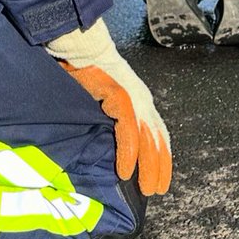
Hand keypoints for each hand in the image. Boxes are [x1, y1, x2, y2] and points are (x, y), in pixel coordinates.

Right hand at [45, 17, 171, 195]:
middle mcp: (142, 99)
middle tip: (157, 191)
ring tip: (146, 188)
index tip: (161, 180)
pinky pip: (128, 129)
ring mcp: (134, 97)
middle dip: (159, 166)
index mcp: (140, 101)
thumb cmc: (84, 75)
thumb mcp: (102, 104)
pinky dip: (128, 152)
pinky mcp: (120, 95)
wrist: (77, 48)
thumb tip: (105, 153)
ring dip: (148, 165)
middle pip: (158, 138)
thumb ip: (108, 124)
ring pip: (148, 137)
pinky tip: (125, 171)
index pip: (157, 133)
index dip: (161, 157)